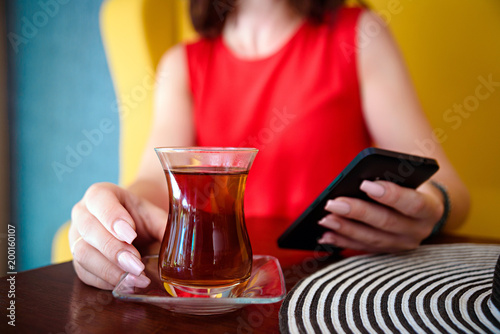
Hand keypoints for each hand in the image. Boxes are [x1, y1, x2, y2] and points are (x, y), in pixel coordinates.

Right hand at [69, 182, 166, 289]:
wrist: (133, 226)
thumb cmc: (142, 218)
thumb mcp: (155, 215)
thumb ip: (166, 225)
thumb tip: (183, 243)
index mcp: (100, 194)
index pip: (99, 200)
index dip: (113, 217)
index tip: (131, 234)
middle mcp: (82, 213)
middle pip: (89, 230)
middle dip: (114, 249)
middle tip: (137, 264)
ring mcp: (76, 237)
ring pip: (83, 253)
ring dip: (110, 269)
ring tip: (136, 278)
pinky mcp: (78, 260)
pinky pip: (84, 272)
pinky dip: (106, 280)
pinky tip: (127, 284)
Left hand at [318, 180, 443, 252]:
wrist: (421, 204)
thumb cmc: (408, 182)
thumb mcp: (407, 176)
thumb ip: (389, 176)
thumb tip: (359, 180)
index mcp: (430, 208)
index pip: (413, 203)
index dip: (390, 194)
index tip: (364, 184)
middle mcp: (419, 231)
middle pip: (386, 223)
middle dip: (357, 212)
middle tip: (333, 203)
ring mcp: (403, 244)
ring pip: (372, 239)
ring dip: (345, 229)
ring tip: (324, 218)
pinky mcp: (387, 251)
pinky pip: (362, 247)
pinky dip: (342, 241)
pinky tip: (324, 235)